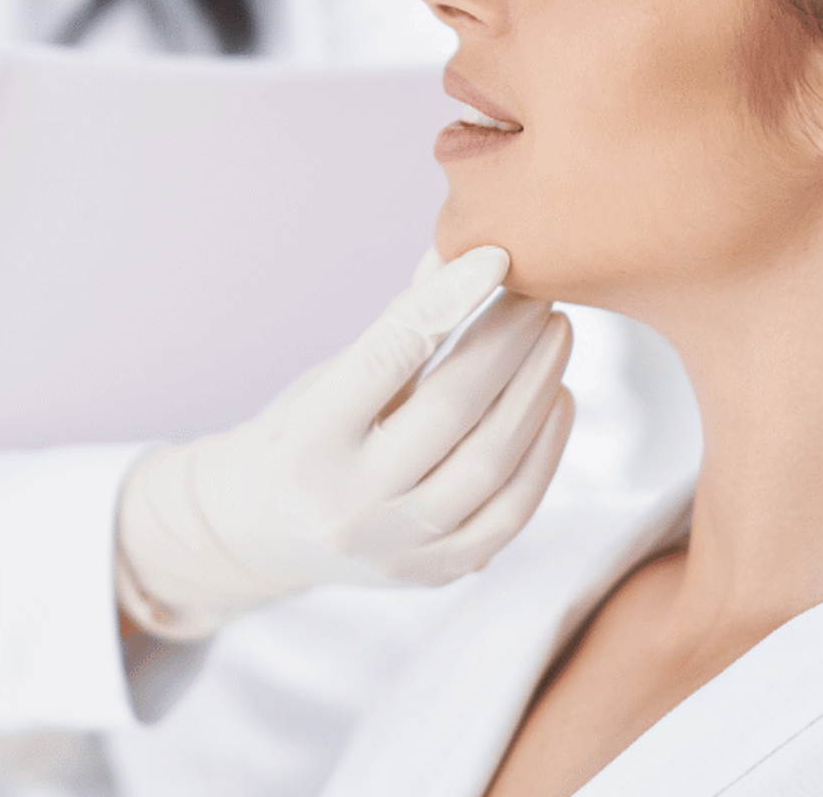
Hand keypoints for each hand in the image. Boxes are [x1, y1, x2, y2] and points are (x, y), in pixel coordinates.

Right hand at [113, 246, 573, 639]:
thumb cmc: (304, 432)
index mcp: (308, 440)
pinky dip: (544, 453)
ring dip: (536, 389)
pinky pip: (510, 514)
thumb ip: (399, 322)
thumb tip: (462, 248)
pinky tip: (557, 398)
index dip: (446, 299)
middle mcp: (348, 503)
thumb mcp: (329, 376)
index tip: (497, 254)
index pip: (387, 354)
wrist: (263, 534)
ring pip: (490, 464)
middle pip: (451, 409)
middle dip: (508, 341)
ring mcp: (395, 549)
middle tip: (544, 289)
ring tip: (559, 334)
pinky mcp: (435, 575)